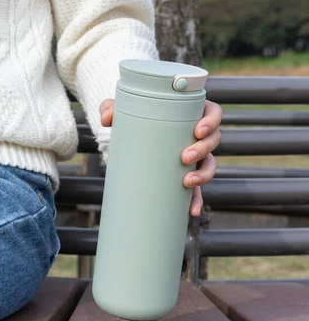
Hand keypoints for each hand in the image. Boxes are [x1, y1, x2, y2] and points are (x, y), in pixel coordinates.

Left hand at [99, 99, 222, 216]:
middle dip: (203, 149)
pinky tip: (192, 211)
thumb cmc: (132, 116)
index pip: (212, 113)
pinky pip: (196, 189)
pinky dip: (196, 200)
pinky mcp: (185, 174)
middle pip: (214, 140)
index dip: (211, 121)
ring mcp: (194, 156)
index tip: (198, 130)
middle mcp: (196, 135)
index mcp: (190, 113)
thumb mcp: (122, 110)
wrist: (127, 137)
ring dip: (203, 174)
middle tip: (184, 157)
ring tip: (187, 181)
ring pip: (209, 164)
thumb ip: (111, 109)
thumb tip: (106, 118)